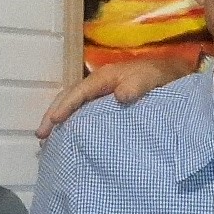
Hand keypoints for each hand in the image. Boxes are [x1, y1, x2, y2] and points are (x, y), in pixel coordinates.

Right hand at [35, 58, 193, 138]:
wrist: (174, 74)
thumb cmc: (161, 77)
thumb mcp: (153, 79)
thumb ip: (138, 86)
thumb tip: (120, 96)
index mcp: (106, 77)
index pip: (80, 91)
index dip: (66, 105)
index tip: (54, 121)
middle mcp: (99, 83)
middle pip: (70, 97)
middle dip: (54, 114)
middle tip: (40, 136)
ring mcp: (102, 92)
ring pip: (74, 104)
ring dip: (60, 118)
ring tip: (47, 139)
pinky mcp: (106, 101)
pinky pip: (84, 109)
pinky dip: (72, 120)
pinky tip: (68, 135)